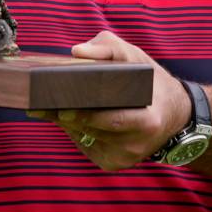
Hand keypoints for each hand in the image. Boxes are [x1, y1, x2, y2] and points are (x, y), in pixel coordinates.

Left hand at [28, 31, 191, 171]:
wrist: (173, 114)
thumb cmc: (150, 81)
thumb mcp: (136, 57)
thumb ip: (109, 48)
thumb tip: (77, 51)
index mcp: (148, 121)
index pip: (112, 119)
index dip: (85, 114)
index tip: (61, 106)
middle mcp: (136, 145)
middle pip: (92, 129)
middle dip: (65, 116)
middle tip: (39, 104)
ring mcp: (124, 158)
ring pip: (84, 138)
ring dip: (65, 122)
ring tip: (45, 105)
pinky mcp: (112, 164)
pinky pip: (85, 145)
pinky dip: (74, 130)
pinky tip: (67, 116)